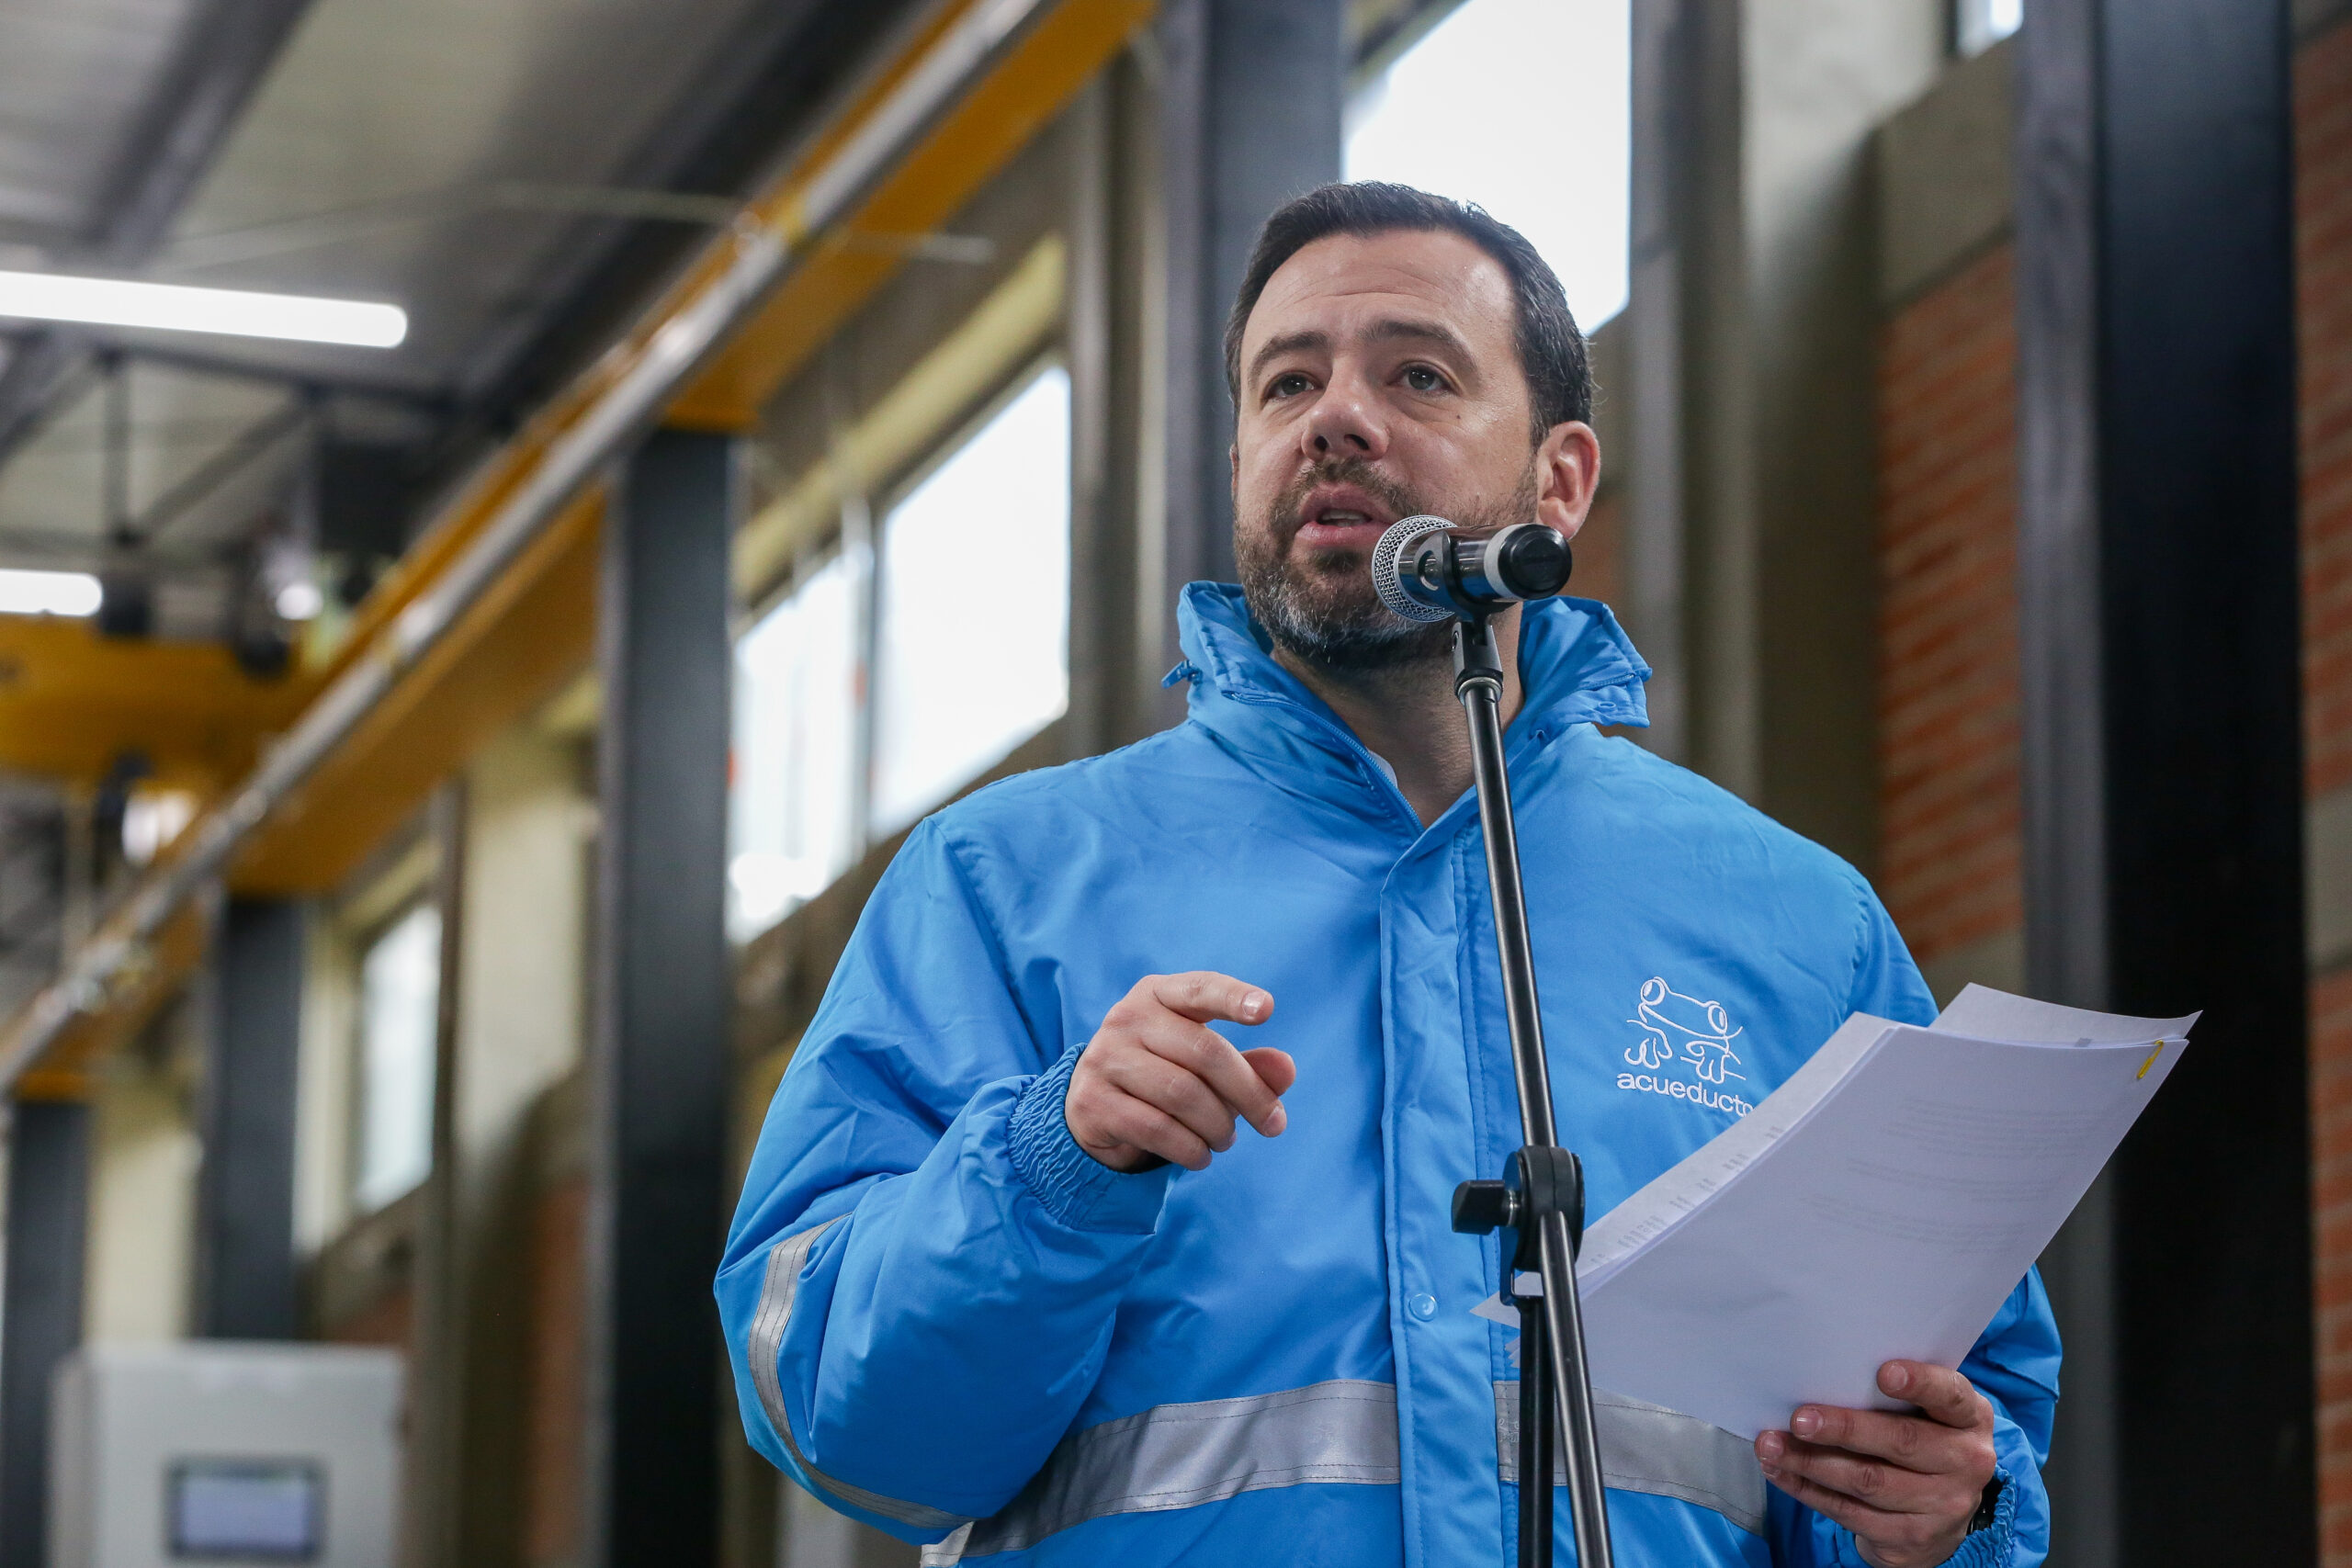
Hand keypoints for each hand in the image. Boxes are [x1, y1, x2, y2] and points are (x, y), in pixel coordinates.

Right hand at [1064, 972, 1294, 1172]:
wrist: (1092, 1107)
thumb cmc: (1163, 1074)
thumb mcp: (1204, 1064)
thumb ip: (1248, 1065)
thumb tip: (1286, 1070)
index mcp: (1158, 995)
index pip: (1200, 989)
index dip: (1233, 998)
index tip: (1267, 1009)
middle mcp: (1127, 1018)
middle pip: (1204, 1052)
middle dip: (1249, 1093)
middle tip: (1274, 1124)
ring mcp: (1104, 1058)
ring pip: (1181, 1094)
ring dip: (1218, 1126)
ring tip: (1227, 1139)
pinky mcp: (1092, 1101)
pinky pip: (1156, 1128)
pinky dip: (1190, 1148)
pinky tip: (1200, 1156)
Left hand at [1755, 1360, 1997, 1567]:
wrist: (1942, 1515)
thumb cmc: (1922, 1438)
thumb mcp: (1926, 1411)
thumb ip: (1894, 1393)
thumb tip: (1822, 1371)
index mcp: (1970, 1418)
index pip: (1950, 1395)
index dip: (1920, 1383)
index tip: (1883, 1373)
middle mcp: (1966, 1462)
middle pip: (1901, 1442)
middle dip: (1844, 1429)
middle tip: (1799, 1418)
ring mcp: (1942, 1506)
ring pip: (1868, 1481)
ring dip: (1811, 1462)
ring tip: (1771, 1444)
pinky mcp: (1911, 1537)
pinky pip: (1850, 1513)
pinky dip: (1808, 1490)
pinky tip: (1780, 1471)